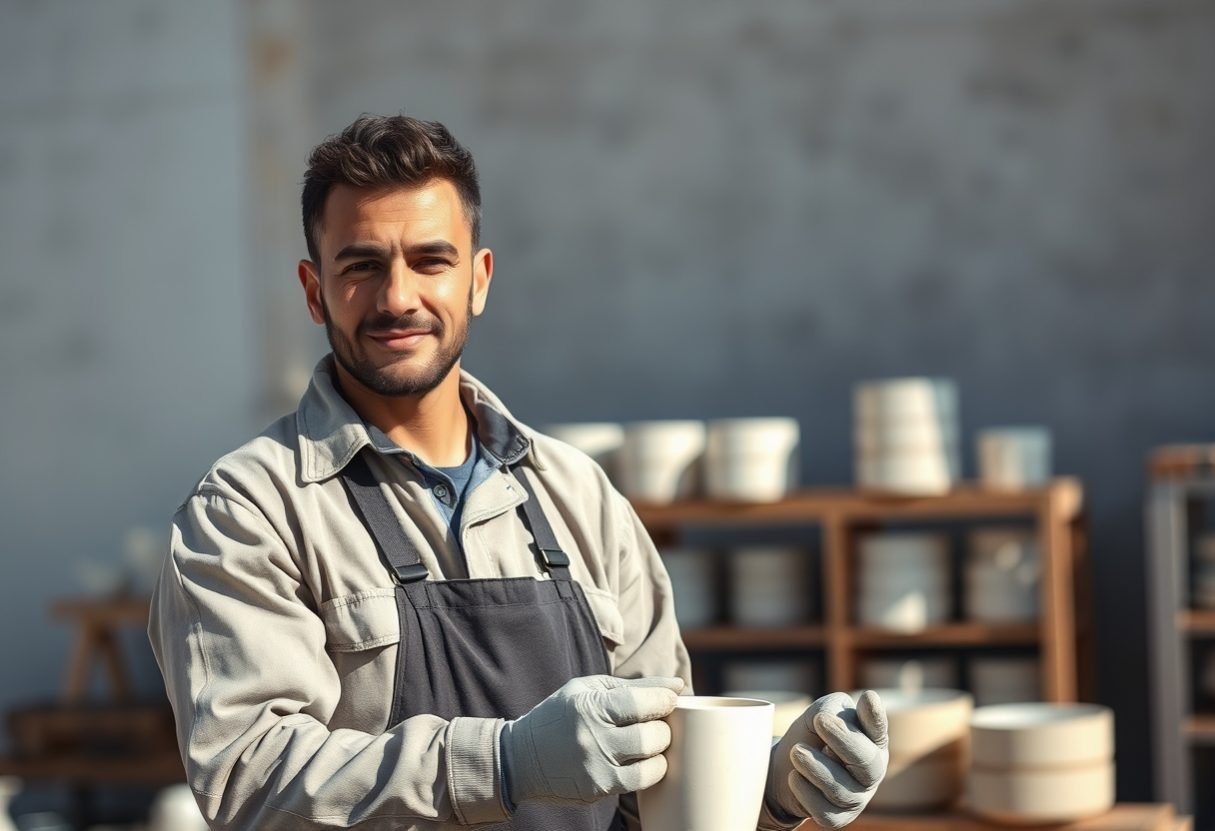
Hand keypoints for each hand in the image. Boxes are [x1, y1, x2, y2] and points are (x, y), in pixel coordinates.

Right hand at [499, 675, 683, 806]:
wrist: (521, 757)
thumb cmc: (561, 715)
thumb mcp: (588, 689)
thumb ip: (633, 686)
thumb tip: (676, 685)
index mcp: (589, 707)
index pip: (641, 703)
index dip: (665, 700)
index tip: (671, 698)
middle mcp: (593, 740)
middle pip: (651, 736)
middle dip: (664, 726)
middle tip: (659, 721)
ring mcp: (596, 769)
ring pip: (651, 762)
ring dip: (660, 750)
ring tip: (651, 741)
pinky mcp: (598, 790)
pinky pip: (639, 782)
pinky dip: (650, 770)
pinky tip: (642, 760)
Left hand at [765, 690, 888, 828]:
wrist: (785, 768)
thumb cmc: (812, 736)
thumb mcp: (819, 714)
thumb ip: (831, 710)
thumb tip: (834, 719)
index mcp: (872, 742)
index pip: (878, 730)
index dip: (875, 716)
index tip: (867, 697)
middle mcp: (870, 771)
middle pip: (865, 761)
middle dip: (843, 740)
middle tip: (820, 720)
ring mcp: (857, 797)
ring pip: (842, 789)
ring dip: (816, 768)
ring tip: (796, 752)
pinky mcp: (838, 817)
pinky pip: (826, 812)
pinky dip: (807, 793)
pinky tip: (794, 778)